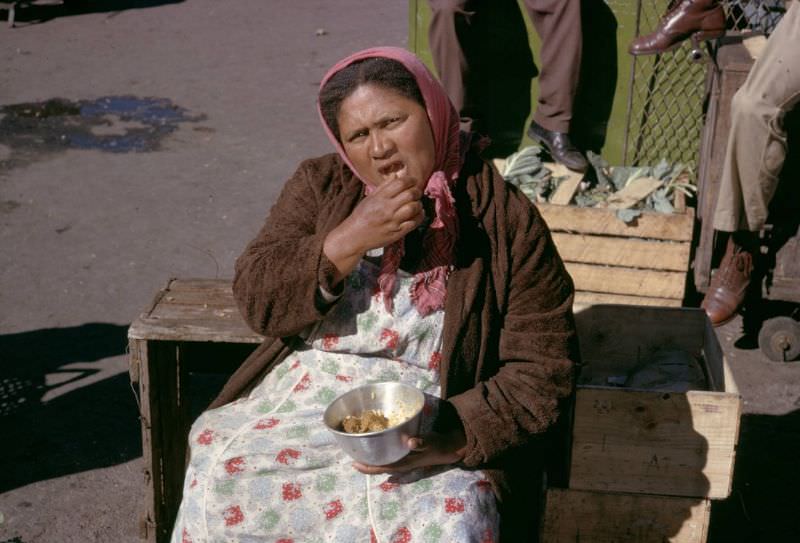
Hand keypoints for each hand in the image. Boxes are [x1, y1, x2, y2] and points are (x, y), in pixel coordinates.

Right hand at [323, 174, 423, 280]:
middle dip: (417, 191)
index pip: (400, 183)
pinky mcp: (397, 232)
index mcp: (379, 198)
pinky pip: (414, 222)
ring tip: (416, 203)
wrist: (355, 236)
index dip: (410, 180)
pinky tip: (417, 213)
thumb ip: (383, 186)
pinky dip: (419, 216)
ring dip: (419, 204)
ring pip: (414, 208)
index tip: (413, 181)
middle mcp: (387, 208)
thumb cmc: (362, 216)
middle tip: (417, 192)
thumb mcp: (370, 198)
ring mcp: (393, 221)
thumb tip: (396, 175)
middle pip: (410, 195)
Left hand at [351, 429, 466, 474]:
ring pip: (383, 461)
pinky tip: (376, 443)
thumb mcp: (431, 443)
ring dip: (372, 457)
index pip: (381, 468)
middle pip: (378, 466)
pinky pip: (389, 455)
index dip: (367, 468)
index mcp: (403, 463)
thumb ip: (422, 443)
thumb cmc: (437, 446)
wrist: (447, 449)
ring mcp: (402, 459)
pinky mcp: (404, 453)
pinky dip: (380, 451)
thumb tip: (411, 442)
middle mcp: (400, 463)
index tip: (354, 463)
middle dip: (365, 462)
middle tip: (352, 452)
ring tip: (360, 448)